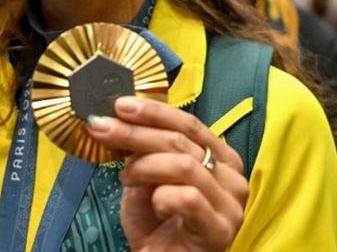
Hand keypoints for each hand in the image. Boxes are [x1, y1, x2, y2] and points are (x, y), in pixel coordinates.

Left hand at [88, 97, 248, 251]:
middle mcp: (232, 178)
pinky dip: (161, 197)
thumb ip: (142, 150)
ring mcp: (230, 206)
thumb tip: (118, 118)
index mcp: (220, 158)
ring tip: (126, 177)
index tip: (121, 105)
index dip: (154, 112)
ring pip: (184, 165)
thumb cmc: (156, 225)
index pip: (189, 123)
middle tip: (103, 128)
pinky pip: (186, 198)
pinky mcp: (220, 230)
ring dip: (144, 166)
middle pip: (183, 141)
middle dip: (137, 132)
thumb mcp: (146, 177)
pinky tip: (154, 207)